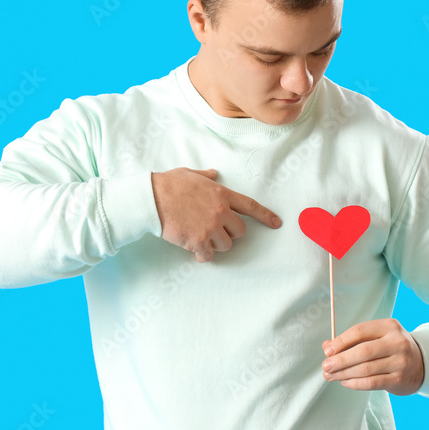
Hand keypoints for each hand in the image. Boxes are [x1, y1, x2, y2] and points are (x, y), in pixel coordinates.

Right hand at [151, 167, 281, 262]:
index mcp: (222, 194)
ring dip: (215, 244)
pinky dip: (202, 255)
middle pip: (240, 231)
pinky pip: (208, 256)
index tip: (276, 223)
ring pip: (225, 245)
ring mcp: (210, 227)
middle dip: (229, 233)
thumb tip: (213, 173)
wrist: (152, 198)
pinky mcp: (198, 241)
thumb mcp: (190, 174)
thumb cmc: (169, 184)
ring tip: (200, 237)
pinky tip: (194, 249)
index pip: (250, 206)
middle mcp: (220, 211)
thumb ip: (206, 176)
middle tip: (214, 230)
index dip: (265, 216)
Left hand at [321, 318, 424, 394]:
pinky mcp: (399, 379)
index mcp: (389, 326)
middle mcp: (396, 342)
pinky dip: (355, 383)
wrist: (421, 364)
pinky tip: (345, 382)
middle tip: (326, 366)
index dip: (341, 341)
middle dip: (340, 360)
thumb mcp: (377, 337)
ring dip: (344, 373)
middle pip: (362, 351)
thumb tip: (327, 346)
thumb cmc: (391, 348)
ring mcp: (400, 361)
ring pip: (366, 369)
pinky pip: (372, 382)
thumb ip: (352, 340)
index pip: (360, 331)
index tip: (327, 351)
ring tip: (331, 376)